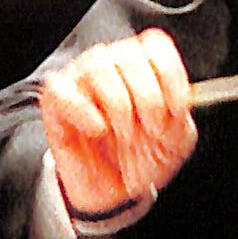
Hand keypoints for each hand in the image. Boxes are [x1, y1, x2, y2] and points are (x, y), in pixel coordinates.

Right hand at [39, 28, 196, 222]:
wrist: (113, 193)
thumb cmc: (141, 158)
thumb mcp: (176, 143)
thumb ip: (181, 118)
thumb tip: (176, 105)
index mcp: (144, 67)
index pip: (156, 45)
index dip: (170, 76)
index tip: (177, 109)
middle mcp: (113, 66)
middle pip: (130, 55)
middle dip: (148, 98)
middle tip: (151, 128)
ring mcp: (82, 81)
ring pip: (98, 67)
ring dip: (118, 105)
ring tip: (125, 133)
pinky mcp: (56, 103)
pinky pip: (61, 90)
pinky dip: (83, 111)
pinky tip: (97, 129)